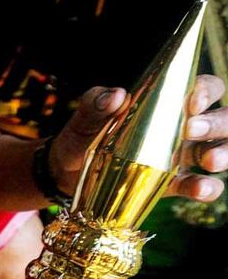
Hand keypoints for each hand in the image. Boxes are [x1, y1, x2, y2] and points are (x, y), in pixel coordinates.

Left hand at [50, 76, 226, 201]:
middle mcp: (181, 129)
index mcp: (165, 104)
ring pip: (219, 150)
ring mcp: (179, 158)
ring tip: (208, 161)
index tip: (189, 103)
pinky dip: (206, 188)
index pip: (203, 89)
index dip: (205, 92)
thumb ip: (96, 104)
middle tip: (191, 130)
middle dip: (217, 123)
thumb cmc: (81, 137)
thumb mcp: (83, 118)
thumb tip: (115, 95)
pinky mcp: (170, 185)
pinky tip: (200, 189)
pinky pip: (198, 186)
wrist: (66, 174)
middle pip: (222, 119)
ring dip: (222, 153)